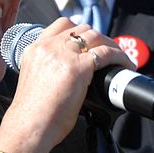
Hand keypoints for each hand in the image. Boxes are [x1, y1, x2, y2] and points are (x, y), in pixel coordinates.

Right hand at [0, 18, 134, 152]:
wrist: (28, 127)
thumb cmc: (32, 114)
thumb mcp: (35, 80)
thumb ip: (50, 69)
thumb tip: (71, 76)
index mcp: (35, 49)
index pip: (62, 25)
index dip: (80, 31)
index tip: (89, 42)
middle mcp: (49, 47)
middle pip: (82, 28)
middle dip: (98, 38)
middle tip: (108, 52)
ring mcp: (64, 54)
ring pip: (96, 36)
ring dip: (110, 45)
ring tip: (118, 58)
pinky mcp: (79, 67)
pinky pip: (107, 53)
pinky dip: (120, 57)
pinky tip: (125, 65)